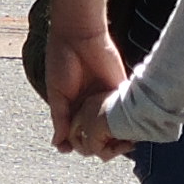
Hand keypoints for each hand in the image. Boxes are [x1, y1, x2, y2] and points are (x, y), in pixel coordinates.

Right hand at [45, 28, 128, 156]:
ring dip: (113, 139)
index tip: (72, 149)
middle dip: (96, 145)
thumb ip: (60, 119)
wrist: (79, 34)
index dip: (76, 144)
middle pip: (95, 133)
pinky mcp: (119, 90)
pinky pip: (125, 112)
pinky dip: (126, 125)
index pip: (76, 132)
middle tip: (97, 149)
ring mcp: (105, 99)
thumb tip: (58, 144)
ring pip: (111, 127)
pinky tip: (126, 135)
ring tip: (114, 147)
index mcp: (72, 106)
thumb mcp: (57, 94)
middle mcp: (89, 105)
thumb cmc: (62, 60)